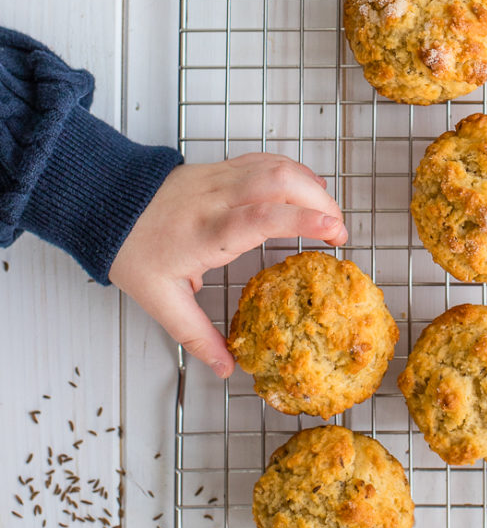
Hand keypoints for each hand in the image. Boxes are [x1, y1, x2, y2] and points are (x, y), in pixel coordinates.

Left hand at [109, 153, 346, 377]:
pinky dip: (292, 170)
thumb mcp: (161, 301)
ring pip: (276, 165)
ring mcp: (221, 178)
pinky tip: (305, 187)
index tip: (334, 231)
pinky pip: (264, 160)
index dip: (303, 220)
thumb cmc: (133, 250)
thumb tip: (226, 368)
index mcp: (207, 232)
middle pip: (279, 181)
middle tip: (339, 229)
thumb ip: (197, 335)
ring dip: (310, 184)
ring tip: (328, 213)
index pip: (263, 217)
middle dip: (319, 201)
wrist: (106, 205)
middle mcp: (219, 199)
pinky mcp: (221, 167)